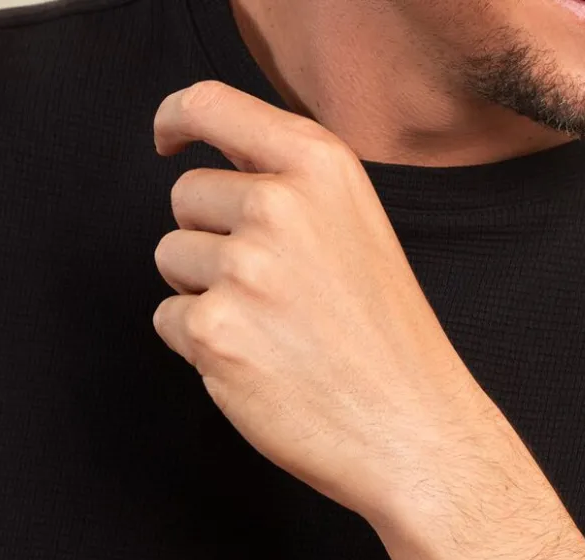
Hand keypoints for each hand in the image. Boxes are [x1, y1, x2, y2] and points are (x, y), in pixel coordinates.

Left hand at [151, 81, 501, 525]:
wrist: (415, 431)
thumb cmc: (392, 343)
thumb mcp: (360, 231)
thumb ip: (294, 188)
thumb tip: (213, 161)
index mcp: (322, 168)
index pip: (212, 104)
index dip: (178, 119)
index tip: (170, 138)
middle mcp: (279, 205)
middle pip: (185, 197)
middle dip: (210, 238)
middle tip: (270, 291)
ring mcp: (244, 269)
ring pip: (172, 260)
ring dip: (204, 293)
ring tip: (273, 331)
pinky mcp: (215, 331)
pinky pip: (169, 321)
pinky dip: (201, 346)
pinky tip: (259, 365)